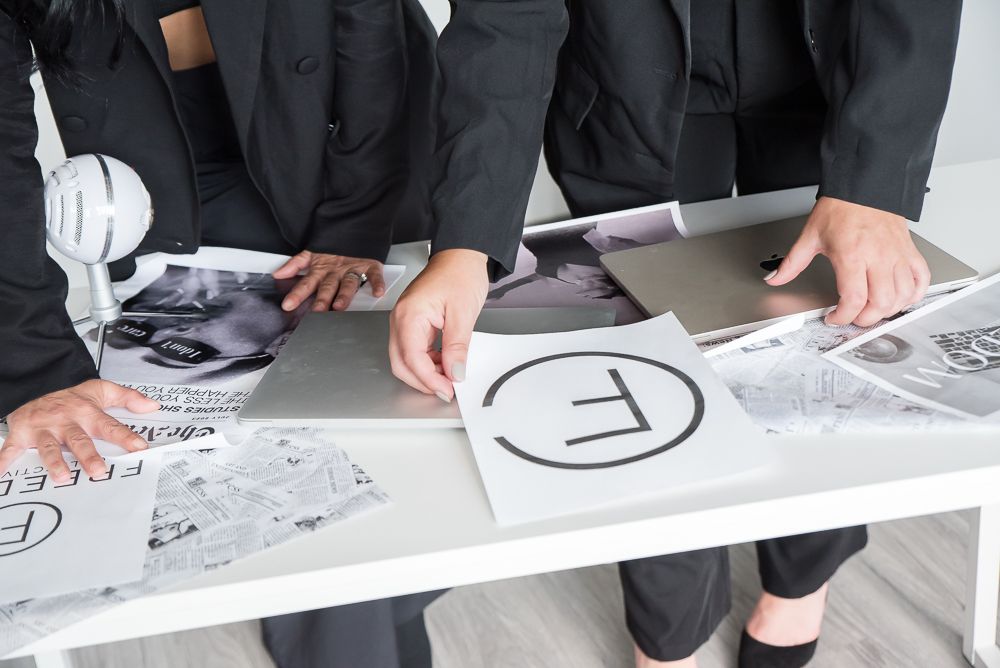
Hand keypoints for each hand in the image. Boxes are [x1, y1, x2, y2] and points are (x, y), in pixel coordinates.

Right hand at [1, 380, 159, 481]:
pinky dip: (3, 461)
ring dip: (54, 462)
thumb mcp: (101, 390)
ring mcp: (43, 428)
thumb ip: (128, 398)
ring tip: (62, 477)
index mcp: (87, 412)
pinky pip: (11, 449)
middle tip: (98, 471)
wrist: (36, 385)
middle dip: (88, 456)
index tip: (139, 448)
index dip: (125, 437)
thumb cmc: (71, 396)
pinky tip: (1, 474)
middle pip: (79, 440)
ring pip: (48, 447)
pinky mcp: (22, 433)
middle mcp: (65, 421)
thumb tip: (153, 405)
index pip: (110, 426)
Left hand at [274, 251, 385, 311]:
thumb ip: (295, 264)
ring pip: (348, 283)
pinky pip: (373, 275)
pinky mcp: (370, 265)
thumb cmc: (335, 244)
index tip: (288, 305)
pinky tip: (377, 292)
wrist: (356, 226)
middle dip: (322, 299)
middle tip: (317, 311)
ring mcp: (353, 268)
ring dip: (345, 294)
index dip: (297, 294)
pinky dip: (376, 283)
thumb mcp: (312, 253)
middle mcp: (336, 271)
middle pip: (328, 287)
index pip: (306, 283)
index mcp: (322, 268)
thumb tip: (278, 273)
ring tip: (340, 305)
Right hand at [389, 249, 489, 400]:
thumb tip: (454, 372)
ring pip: (405, 359)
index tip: (447, 390)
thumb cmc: (460, 273)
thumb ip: (457, 346)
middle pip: (401, 363)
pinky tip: (445, 363)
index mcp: (410, 314)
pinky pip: (413, 350)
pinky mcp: (412, 323)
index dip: (429, 379)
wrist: (461, 255)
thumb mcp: (464, 313)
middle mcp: (401, 319)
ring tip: (449, 376)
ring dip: (425, 372)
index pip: (411, 358)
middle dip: (422, 381)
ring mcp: (404, 321)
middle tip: (447, 390)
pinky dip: (427, 362)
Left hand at [766, 196, 930, 326]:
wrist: (864, 184)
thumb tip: (775, 278)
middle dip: (865, 319)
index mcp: (851, 254)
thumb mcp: (810, 236)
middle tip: (853, 317)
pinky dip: (914, 294)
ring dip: (889, 310)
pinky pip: (922, 279)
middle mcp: (878, 256)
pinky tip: (901, 298)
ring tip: (873, 310)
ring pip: (903, 295)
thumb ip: (791, 263)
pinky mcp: (910, 251)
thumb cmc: (841, 207)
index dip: (843, 316)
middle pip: (880, 303)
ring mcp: (897, 255)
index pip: (853, 299)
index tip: (834, 317)